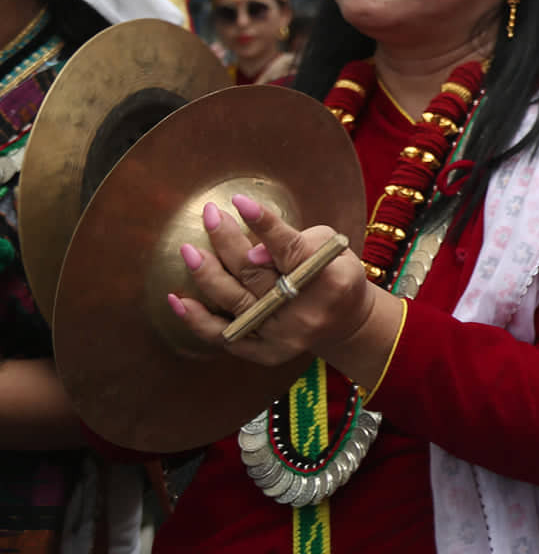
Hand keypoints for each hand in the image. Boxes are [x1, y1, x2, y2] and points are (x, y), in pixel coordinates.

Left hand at [167, 194, 377, 366]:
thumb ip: (299, 241)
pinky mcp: (266, 353)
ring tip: (188, 250)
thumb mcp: (332, 247)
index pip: (291, 247)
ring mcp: (284, 334)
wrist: (345, 322)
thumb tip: (254, 252)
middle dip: (227, 240)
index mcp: (330, 279)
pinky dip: (197, 320)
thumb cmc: (335, 272)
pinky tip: (178, 300)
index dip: (264, 223)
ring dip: (207, 274)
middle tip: (209, 215)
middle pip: (255, 272)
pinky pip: (225, 335)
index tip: (239, 201)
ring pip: (235, 301)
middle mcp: (306, 310)